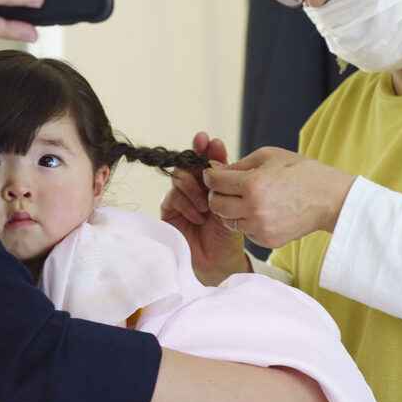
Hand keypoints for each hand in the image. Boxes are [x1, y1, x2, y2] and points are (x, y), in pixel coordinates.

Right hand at [160, 132, 245, 283]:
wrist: (219, 261)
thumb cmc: (229, 235)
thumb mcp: (232, 206)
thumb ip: (224, 184)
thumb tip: (218, 158)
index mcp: (211, 185)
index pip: (206, 161)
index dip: (206, 148)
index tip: (211, 140)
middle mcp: (194, 188)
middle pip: (188, 164)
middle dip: (195, 154)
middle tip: (203, 145)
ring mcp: (180, 198)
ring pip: (179, 178)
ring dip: (194, 188)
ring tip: (208, 205)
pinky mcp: (169, 211)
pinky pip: (173, 198)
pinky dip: (187, 204)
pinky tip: (199, 216)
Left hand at [203, 146, 355, 248]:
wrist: (332, 199)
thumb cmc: (301, 172)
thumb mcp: (269, 157)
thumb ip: (238, 164)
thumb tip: (213, 169)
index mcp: (252, 184)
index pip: (213, 182)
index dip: (211, 176)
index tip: (215, 174)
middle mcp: (253, 209)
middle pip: (214, 205)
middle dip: (216, 194)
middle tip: (227, 188)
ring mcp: (260, 228)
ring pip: (227, 220)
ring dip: (231, 209)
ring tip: (246, 199)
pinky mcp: (268, 241)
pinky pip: (244, 232)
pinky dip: (246, 222)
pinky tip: (260, 211)